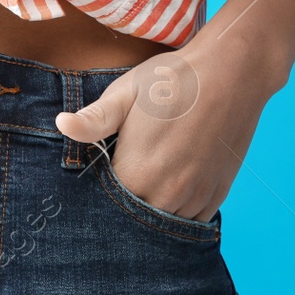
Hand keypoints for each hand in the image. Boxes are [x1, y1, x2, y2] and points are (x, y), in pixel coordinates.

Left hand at [54, 40, 290, 222]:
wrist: (233, 71)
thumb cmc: (175, 79)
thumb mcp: (126, 92)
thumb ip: (94, 119)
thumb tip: (61, 124)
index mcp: (137, 173)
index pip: (106, 205)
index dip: (100, 195)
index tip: (104, 176)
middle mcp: (166, 195)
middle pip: (134, 220)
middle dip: (125, 207)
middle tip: (128, 177)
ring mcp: (195, 198)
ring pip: (163, 223)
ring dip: (154, 210)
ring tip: (150, 183)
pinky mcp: (217, 196)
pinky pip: (190, 221)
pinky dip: (179, 210)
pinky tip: (173, 188)